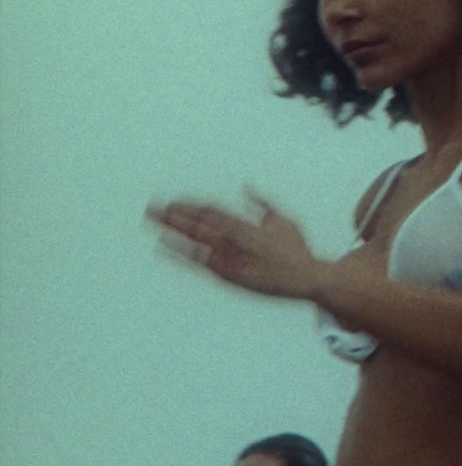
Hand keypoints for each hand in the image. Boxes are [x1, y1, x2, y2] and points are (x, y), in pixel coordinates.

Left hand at [147, 187, 325, 300]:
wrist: (304, 277)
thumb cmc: (296, 249)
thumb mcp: (283, 220)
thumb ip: (262, 203)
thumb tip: (247, 187)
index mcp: (246, 223)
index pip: (211, 210)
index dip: (190, 204)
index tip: (173, 200)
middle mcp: (234, 238)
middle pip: (197, 221)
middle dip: (174, 214)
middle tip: (152, 207)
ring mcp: (229, 257)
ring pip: (195, 238)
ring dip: (172, 227)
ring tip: (153, 219)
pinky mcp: (227, 275)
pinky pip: (198, 262)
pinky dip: (180, 252)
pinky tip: (163, 244)